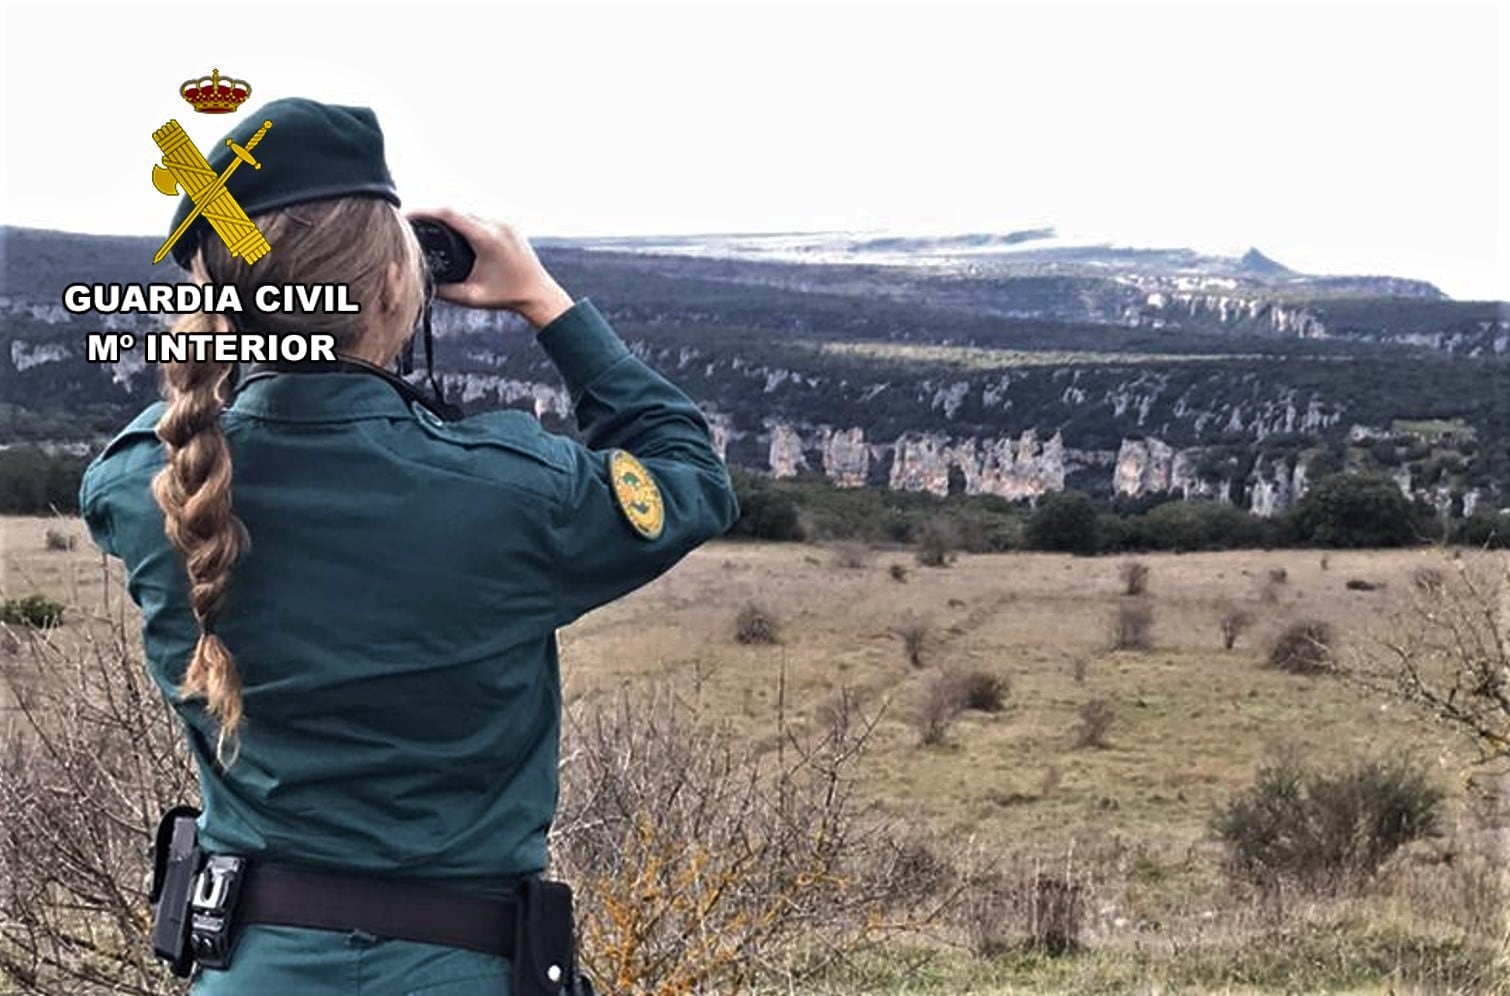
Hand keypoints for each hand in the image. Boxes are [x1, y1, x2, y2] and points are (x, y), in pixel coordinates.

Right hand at [405, 208, 573, 328]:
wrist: (538, 294)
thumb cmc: (508, 297)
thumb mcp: (471, 297)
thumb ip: (444, 291)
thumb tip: (419, 281)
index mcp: (488, 238)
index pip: (449, 213)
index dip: (425, 211)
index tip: (408, 214)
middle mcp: (497, 225)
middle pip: (457, 209)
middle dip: (433, 213)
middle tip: (415, 222)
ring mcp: (505, 222)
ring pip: (469, 210)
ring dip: (450, 216)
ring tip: (430, 224)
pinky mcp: (509, 225)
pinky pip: (481, 216)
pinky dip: (465, 220)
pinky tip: (453, 228)